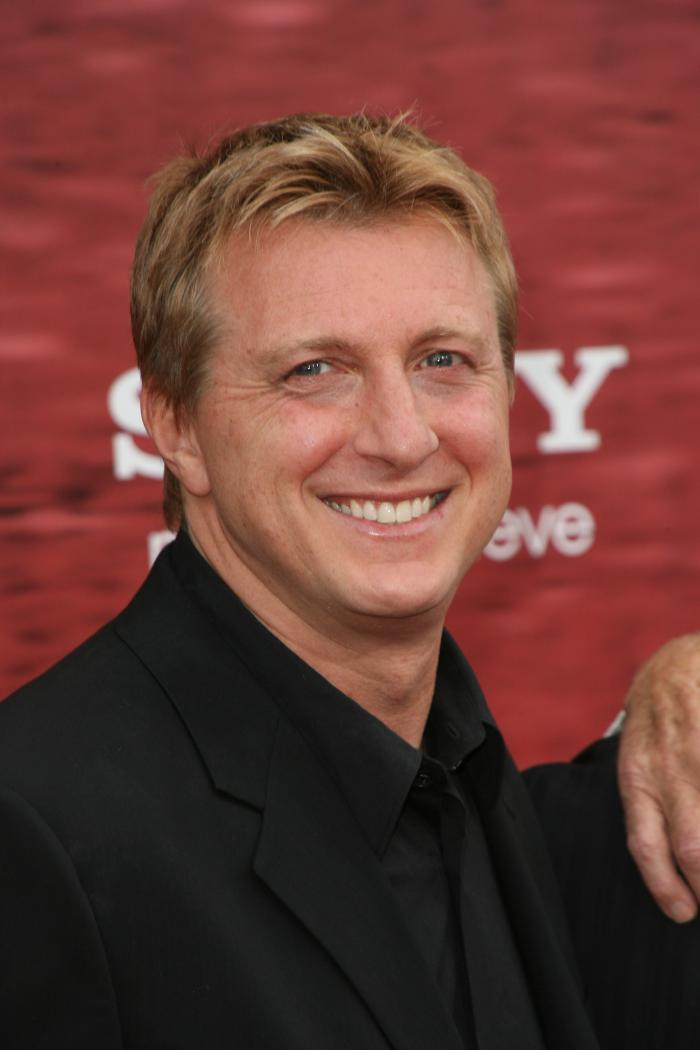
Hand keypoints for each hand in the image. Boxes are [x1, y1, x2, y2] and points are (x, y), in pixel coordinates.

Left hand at [618, 633, 699, 921]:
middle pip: (693, 846)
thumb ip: (649, 807)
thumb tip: (672, 868)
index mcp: (638, 779)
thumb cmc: (657, 724)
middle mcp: (669, 770)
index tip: (685, 912)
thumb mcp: (637, 760)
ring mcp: (698, 755)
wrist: (677, 665)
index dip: (666, 887)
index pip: (646, 845)